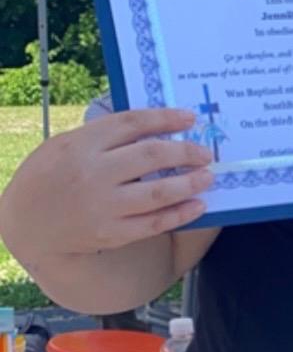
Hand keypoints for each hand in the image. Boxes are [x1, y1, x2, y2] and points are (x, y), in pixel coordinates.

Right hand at [0, 108, 213, 260]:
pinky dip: (180, 214)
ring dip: (189, 183)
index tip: (191, 118)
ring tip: (208, 176)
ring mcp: (101, 206)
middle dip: (186, 151)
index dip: (166, 118)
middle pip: (151, 155)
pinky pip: (153, 224)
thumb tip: (161, 124)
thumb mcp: (69, 144)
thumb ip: (107, 134)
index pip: (132, 123)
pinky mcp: (109, 233)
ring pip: (157, 193)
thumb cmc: (55, 175)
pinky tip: (198, 205)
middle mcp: (92, 174)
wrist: (26, 223)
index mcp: (82, 144)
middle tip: (206, 153)